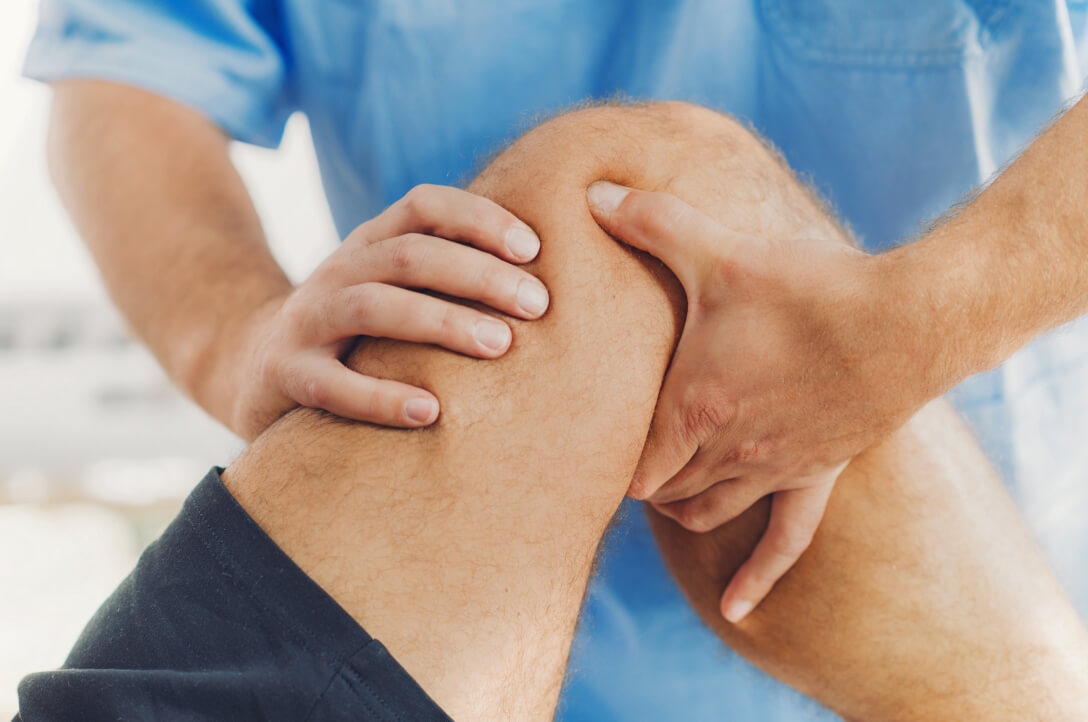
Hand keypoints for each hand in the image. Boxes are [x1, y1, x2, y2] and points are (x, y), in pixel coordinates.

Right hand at [230, 184, 549, 439]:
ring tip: (500, 345)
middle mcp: (338, 271)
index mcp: (370, 243)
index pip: (424, 206)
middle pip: (409, 254)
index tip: (534, 249)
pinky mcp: (287, 374)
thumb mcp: (395, 289)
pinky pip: (332, 384)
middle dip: (478, 274)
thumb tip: (548, 282)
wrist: (256, 367)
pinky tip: (431, 412)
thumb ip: (448, 278)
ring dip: (441, 322)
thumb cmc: (359, 332)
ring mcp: (308, 320)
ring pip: (373, 305)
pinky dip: (381, 398)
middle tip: (538, 305)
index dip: (479, 218)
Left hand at [588, 181, 925, 621]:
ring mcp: (772, 470)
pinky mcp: (816, 475)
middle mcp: (726, 450)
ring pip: (707, 512)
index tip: (596, 440)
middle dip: (640, 477)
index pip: (628, 463)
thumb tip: (594, 190)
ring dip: (681, 505)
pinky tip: (737, 610)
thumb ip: (650, 221)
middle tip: (626, 454)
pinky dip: (757, 577)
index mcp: (691, 407)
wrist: (902, 320)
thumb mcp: (717, 249)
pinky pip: (785, 541)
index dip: (606, 459)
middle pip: (661, 490)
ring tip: (669, 489)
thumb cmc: (804, 287)